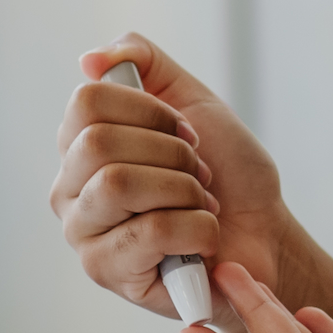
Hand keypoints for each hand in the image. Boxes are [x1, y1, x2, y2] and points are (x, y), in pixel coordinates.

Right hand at [52, 35, 291, 319]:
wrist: (264, 232)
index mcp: (80, 144)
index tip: (187, 134)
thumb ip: (142, 59)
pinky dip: (197, 228)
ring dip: (184, 190)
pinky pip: (149, 232)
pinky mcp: (107, 272)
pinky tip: (201, 240)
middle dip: (172, 153)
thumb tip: (88, 60)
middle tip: (198, 175)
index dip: (151, 111)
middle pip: (98, 143)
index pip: (88, 101)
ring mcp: (82, 233)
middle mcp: (69, 188)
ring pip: (117, 184)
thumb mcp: (190, 98)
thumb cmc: (225, 172)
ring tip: (200, 205)